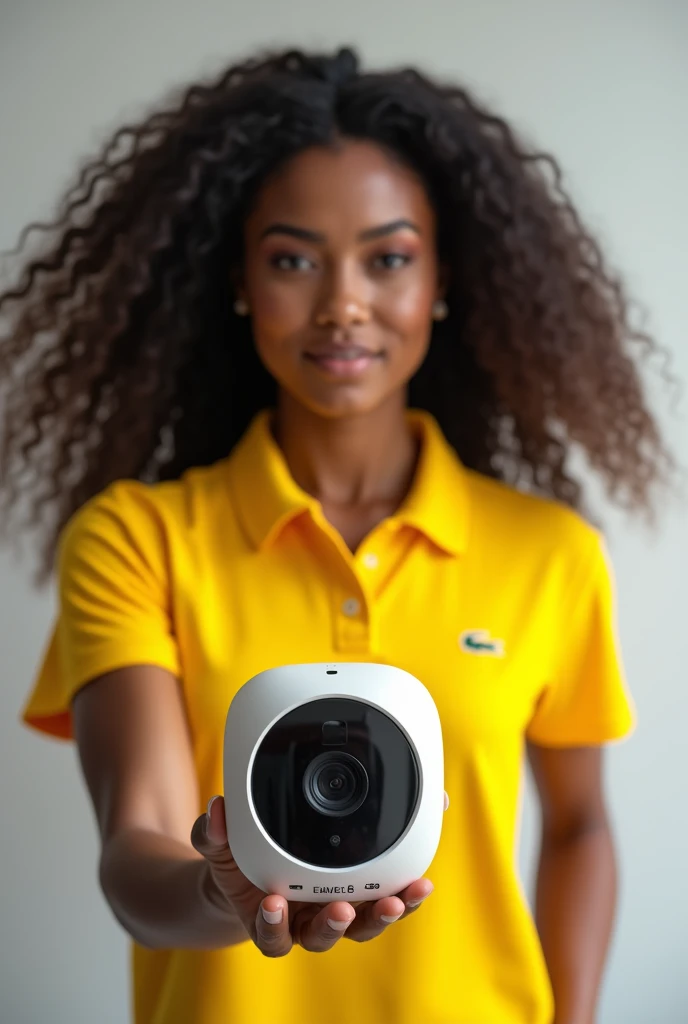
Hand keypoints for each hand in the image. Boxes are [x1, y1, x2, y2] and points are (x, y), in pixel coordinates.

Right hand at [191, 792, 448, 956]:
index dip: (273, 924)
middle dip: (335, 924)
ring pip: (362, 925)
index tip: (272, 903)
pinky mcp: (363, 893)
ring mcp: (337, 908)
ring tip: (395, 902)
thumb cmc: (241, 865)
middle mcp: (308, 920)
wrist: (258, 871)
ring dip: (380, 915)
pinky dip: (404, 896)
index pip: (273, 933)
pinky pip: (386, 900)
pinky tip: (419, 882)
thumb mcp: (220, 849)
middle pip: (325, 935)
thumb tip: (215, 810)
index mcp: (273, 917)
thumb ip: (212, 834)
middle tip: (340, 909)